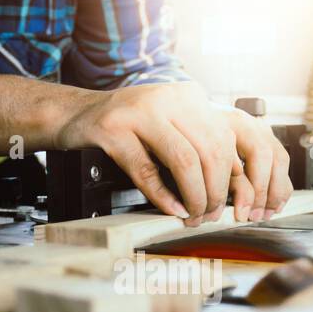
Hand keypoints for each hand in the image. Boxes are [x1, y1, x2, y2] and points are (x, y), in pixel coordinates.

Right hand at [56, 83, 291, 226]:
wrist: (78, 113)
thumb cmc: (129, 125)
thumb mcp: (170, 124)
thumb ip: (199, 143)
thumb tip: (234, 180)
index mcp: (188, 96)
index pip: (225, 139)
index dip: (229, 178)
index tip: (224, 203)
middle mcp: (167, 97)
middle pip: (210, 151)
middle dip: (214, 192)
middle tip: (208, 215)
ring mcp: (138, 112)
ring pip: (184, 161)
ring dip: (193, 197)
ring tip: (192, 215)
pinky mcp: (112, 130)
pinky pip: (147, 171)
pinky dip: (163, 197)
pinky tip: (171, 210)